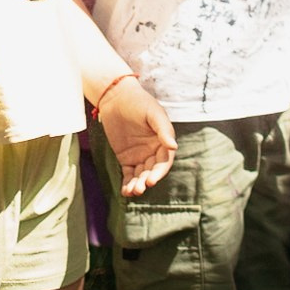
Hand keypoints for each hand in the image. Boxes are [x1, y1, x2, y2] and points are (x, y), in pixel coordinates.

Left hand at [99, 77, 177, 194]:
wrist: (116, 98)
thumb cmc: (139, 102)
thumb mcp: (153, 113)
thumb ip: (163, 130)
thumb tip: (173, 147)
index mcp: (164, 141)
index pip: (164, 161)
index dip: (159, 172)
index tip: (151, 180)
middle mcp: (154, 150)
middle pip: (152, 171)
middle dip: (147, 180)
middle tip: (140, 187)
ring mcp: (140, 155)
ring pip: (141, 175)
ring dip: (137, 185)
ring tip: (132, 191)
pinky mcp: (126, 158)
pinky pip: (128, 174)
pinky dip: (127, 183)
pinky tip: (125, 192)